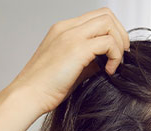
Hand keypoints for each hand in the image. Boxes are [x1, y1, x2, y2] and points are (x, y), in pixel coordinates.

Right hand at [7, 7, 130, 115]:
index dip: (113, 31)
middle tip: (121, 55)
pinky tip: (108, 71)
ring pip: (108, 23)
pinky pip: (108, 43)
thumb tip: (107, 61)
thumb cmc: (45, 87)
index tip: (116, 52)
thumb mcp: (71, 68)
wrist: (28, 95)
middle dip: (120, 34)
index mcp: (64, 30)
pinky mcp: (77, 49)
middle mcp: (67, 28)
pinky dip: (115, 57)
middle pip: (106, 15)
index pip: (97, 17)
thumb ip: (89, 60)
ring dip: (119, 44)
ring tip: (114, 64)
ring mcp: (71, 36)